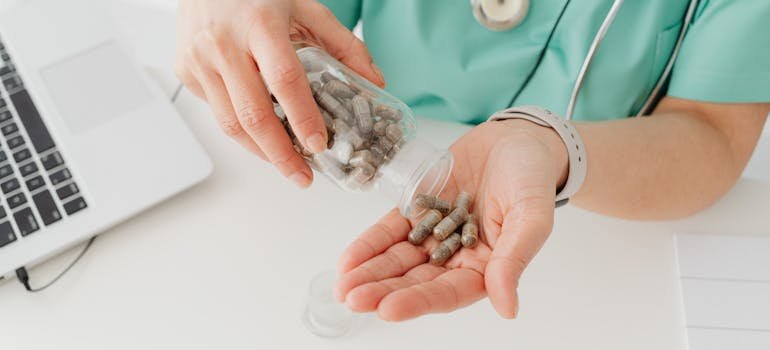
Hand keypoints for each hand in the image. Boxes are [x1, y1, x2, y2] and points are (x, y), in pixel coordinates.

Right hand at [174, 0, 383, 186]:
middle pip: (252, 114)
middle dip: (280, 155)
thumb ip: (343, 43)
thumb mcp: (306, 6)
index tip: (318, 144)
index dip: (302, 117)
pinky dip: (242, 131)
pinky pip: (217, 112)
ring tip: (286, 165)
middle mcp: (224, 43)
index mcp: (260, 24)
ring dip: (260, 152)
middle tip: (303, 176)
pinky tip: (262, 135)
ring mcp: (199, 59)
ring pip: (229, 123)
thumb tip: (374, 82)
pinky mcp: (185, 71)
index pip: (284, 80)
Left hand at [334, 120, 568, 319]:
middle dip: (382, 290)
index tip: (387, 309)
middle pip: (415, 280)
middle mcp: (456, 257)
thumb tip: (508, 308)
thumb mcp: (532, 218)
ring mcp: (435, 234)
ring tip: (342, 285)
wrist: (518, 139)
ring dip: (370, 272)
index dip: (417, 302)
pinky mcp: (418, 210)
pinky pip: (390, 231)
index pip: (448, 293)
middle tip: (351, 298)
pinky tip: (348, 259)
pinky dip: (369, 244)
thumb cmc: (532, 179)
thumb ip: (514, 260)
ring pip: (398, 259)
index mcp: (486, 268)